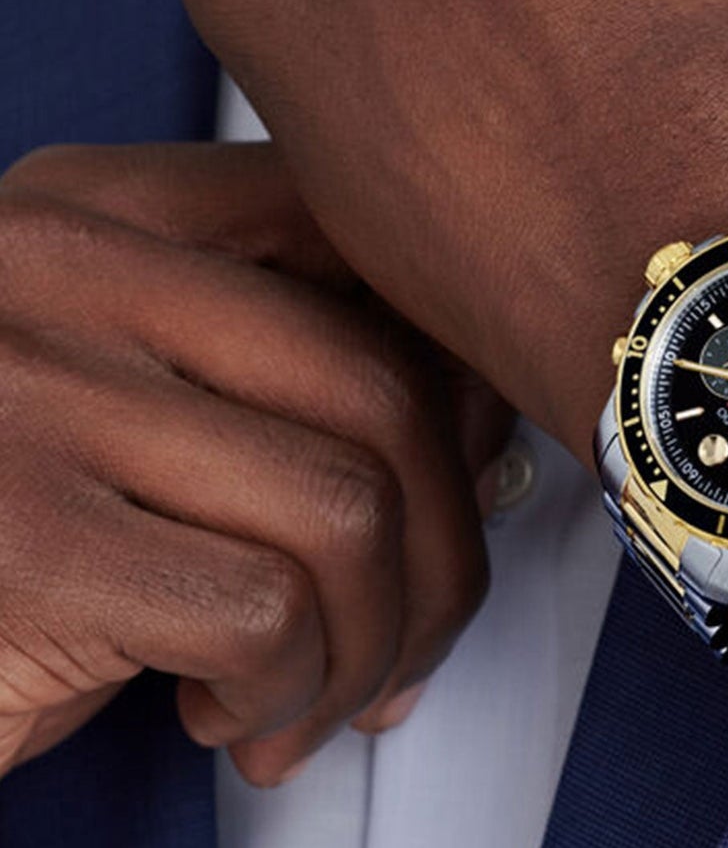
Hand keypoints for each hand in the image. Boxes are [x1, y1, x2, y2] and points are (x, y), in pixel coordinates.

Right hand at [0, 144, 506, 785]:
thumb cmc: (13, 516)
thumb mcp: (149, 397)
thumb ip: (288, 368)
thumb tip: (489, 431)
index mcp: (105, 206)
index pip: (361, 244)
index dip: (458, 374)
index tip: (467, 469)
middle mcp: (62, 267)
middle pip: (380, 387)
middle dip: (440, 547)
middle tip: (411, 632)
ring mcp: (31, 394)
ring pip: (345, 507)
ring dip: (366, 639)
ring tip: (311, 689)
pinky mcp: (20, 543)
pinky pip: (265, 613)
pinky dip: (285, 691)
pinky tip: (226, 710)